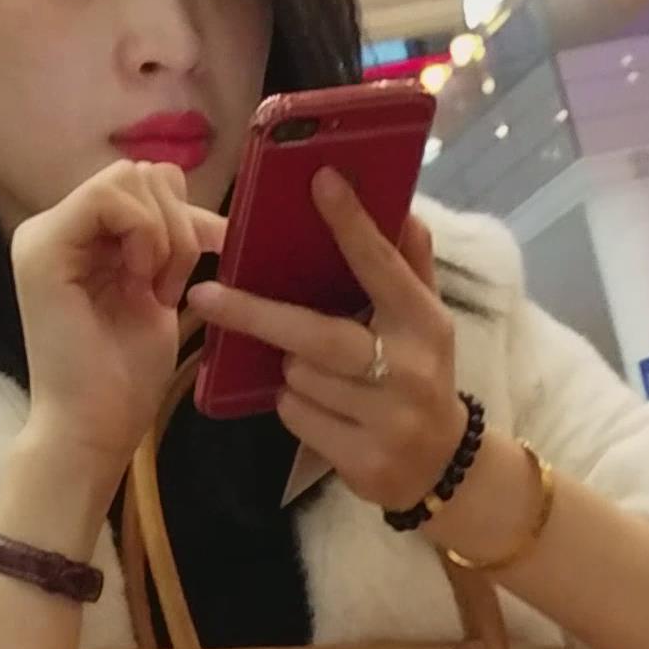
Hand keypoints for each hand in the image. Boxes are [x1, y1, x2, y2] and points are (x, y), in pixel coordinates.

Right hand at [11, 163, 226, 496]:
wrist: (93, 429)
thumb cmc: (124, 380)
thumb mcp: (160, 296)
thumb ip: (171, 248)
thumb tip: (210, 217)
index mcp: (85, 238)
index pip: (146, 185)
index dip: (186, 217)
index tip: (196, 272)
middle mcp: (60, 227)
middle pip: (140, 173)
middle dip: (176, 224)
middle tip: (168, 287)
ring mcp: (45, 234)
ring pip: (128, 178)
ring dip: (163, 234)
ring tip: (153, 290)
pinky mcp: (43, 246)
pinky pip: (109, 197)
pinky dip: (143, 234)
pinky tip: (139, 282)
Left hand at [186, 170, 465, 516]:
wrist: (443, 467)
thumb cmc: (421, 376)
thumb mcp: (426, 321)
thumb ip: (410, 266)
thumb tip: (400, 209)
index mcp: (424, 324)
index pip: (383, 268)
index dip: (352, 225)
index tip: (321, 181)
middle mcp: (408, 371)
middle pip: (317, 336)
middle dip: (256, 314)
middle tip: (204, 296)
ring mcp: (386, 421)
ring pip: (298, 377)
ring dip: (289, 367)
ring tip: (314, 369)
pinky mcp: (363, 461)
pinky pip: (297, 416)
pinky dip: (295, 405)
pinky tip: (323, 409)